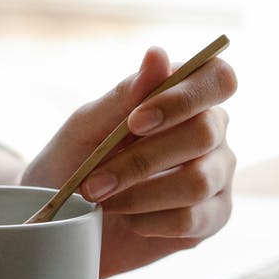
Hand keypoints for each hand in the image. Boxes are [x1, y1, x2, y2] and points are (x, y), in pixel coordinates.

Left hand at [23, 46, 237, 277]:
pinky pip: (191, 219)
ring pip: (198, 181)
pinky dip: (150, 222)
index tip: (135, 122)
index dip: (183, 98)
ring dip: (140, 194)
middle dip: (142, 160)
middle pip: (204, 133)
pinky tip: (129, 220)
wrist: (61, 223)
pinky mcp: (213, 218)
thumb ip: (124, 95)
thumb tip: (158, 54)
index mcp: (186, 96)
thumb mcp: (85, 128)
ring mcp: (217, 176)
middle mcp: (212, 132)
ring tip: (103, 200)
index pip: (217, 78)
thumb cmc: (72, 165)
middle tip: (95, 181)